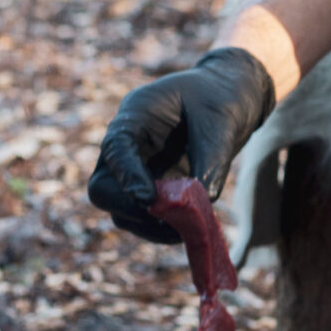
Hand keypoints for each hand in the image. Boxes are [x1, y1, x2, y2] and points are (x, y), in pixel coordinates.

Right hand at [88, 47, 273, 243]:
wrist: (227, 100)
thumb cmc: (219, 99)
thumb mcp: (220, 121)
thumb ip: (211, 158)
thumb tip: (205, 201)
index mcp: (135, 116)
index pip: (116, 148)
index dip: (127, 176)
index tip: (148, 199)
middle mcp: (127, 149)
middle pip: (103, 188)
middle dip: (128, 208)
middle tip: (165, 217)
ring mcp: (137, 175)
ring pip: (122, 213)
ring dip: (151, 226)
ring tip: (188, 226)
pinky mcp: (154, 194)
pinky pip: (147, 223)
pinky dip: (166, 231)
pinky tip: (193, 228)